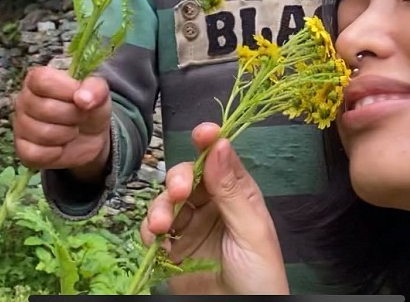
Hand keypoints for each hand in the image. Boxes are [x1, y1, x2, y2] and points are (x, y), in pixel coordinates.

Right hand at [13, 66, 110, 179]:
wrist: (90, 136)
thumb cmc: (88, 107)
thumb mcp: (99, 93)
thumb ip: (95, 88)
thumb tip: (83, 99)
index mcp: (38, 79)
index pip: (43, 80)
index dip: (66, 90)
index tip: (81, 98)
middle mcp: (24, 100)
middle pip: (46, 109)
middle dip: (73, 116)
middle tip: (80, 117)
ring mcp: (20, 125)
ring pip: (43, 133)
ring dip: (67, 134)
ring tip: (71, 130)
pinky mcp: (22, 149)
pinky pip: (36, 154)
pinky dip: (55, 153)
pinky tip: (61, 146)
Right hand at [142, 122, 288, 294]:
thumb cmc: (260, 276)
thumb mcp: (251, 232)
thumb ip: (232, 191)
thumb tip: (219, 144)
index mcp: (237, 196)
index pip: (220, 160)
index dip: (210, 142)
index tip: (202, 133)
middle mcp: (212, 206)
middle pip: (187, 178)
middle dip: (178, 180)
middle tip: (178, 193)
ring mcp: (189, 228)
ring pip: (166, 202)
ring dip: (159, 208)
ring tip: (161, 227)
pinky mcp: (171, 251)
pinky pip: (152, 232)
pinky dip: (149, 232)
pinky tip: (156, 241)